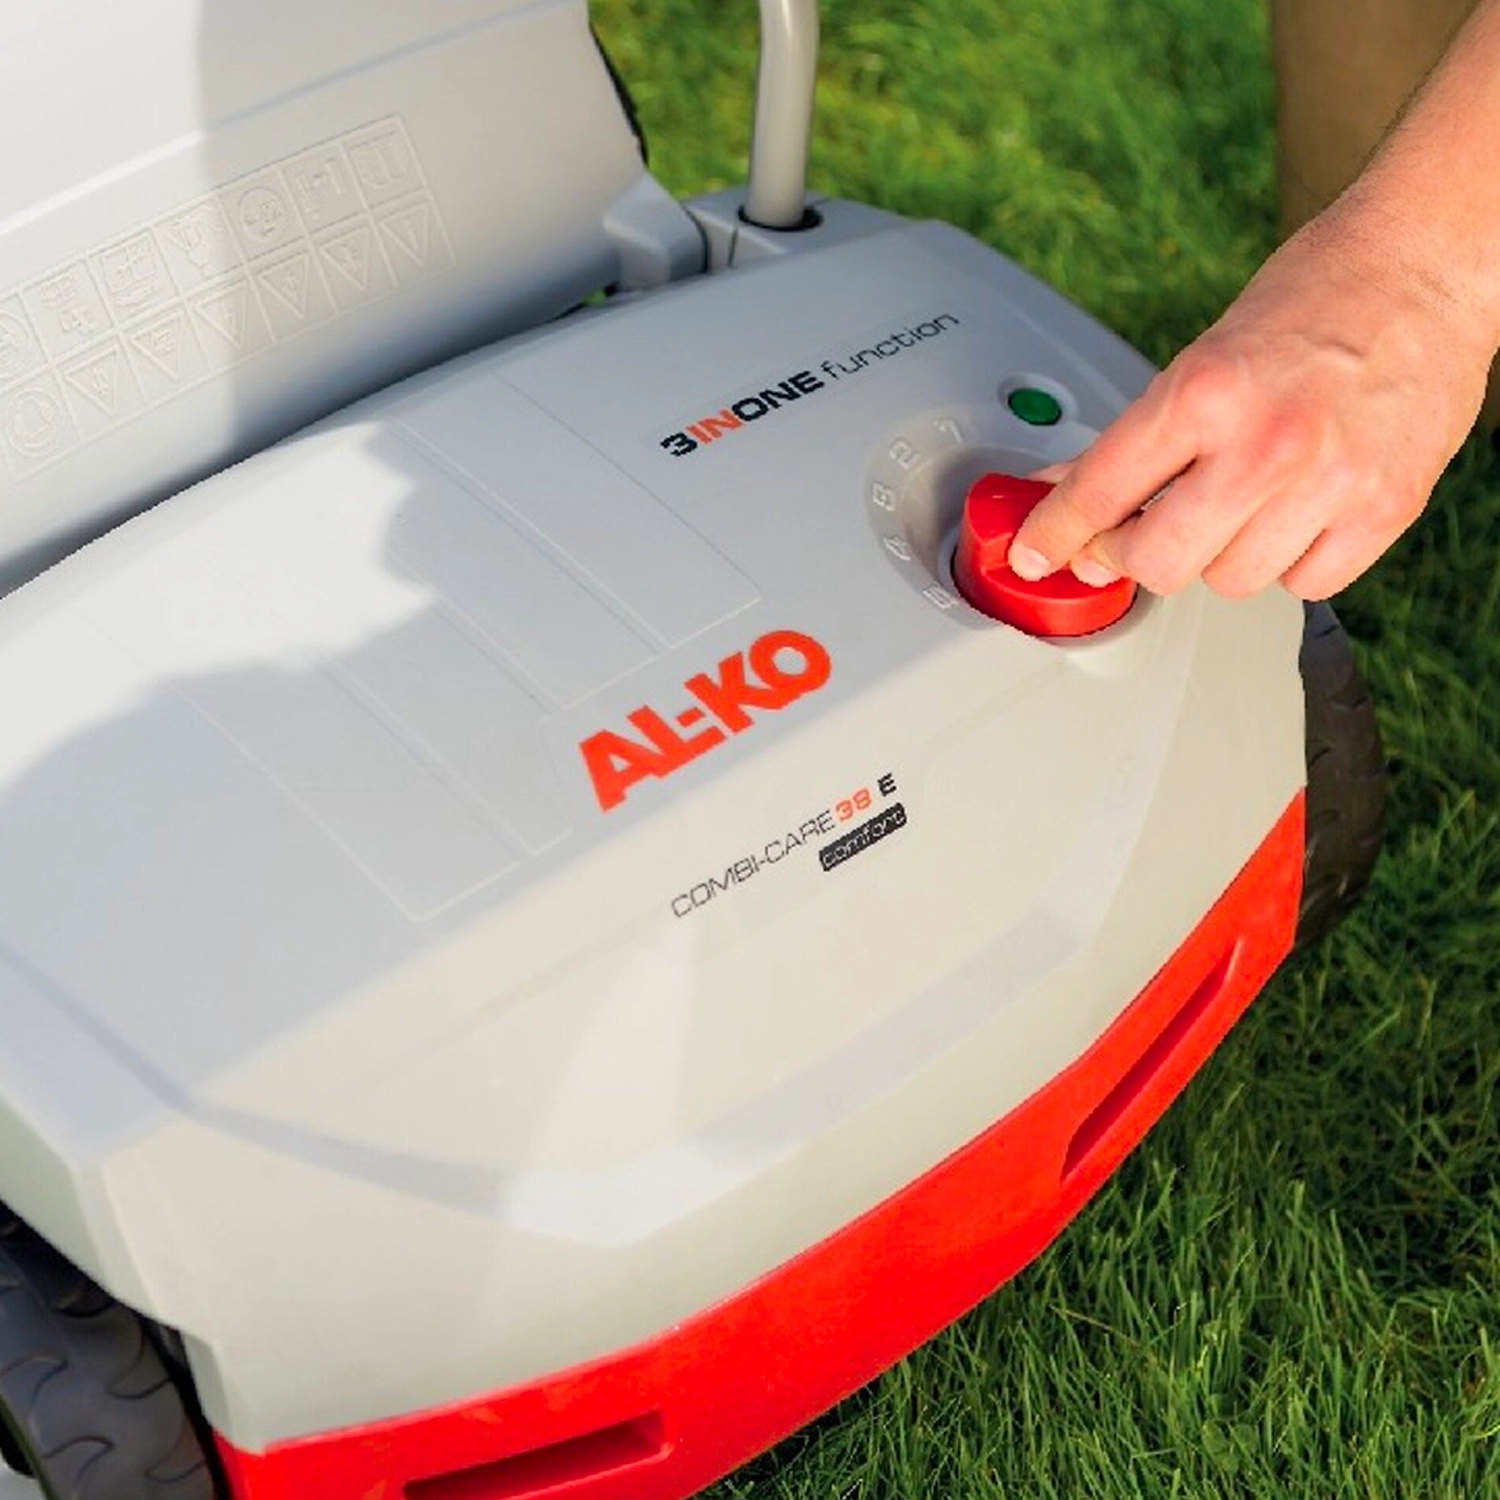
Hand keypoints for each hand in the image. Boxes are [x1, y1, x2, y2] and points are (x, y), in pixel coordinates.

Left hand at [1007, 204, 1496, 600]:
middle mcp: (1267, 443)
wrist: (1425, 265)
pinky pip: (1303, 586)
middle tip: (1136, 533)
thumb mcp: (1201, 357)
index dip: (1053, 534)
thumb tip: (1067, 489)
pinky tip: (1290, 517)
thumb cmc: (1314, 301)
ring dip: (1217, 557)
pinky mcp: (1385, 510)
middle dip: (1135, 553)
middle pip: (1159, 562)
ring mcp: (1330, 483)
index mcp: (1205, 393)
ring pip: (1229, 583)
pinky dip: (1288, 564)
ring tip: (1236, 504)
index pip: (1100, 492)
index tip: (1034, 554)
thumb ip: (1138, 438)